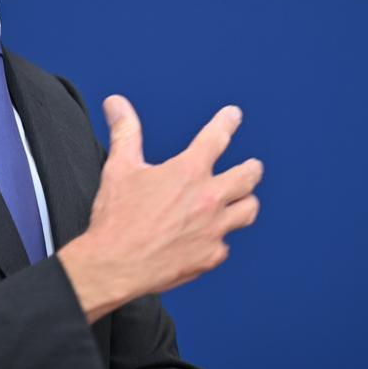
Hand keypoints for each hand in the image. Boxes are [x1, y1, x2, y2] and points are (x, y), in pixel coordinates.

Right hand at [57, 95, 262, 321]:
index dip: (227, 122)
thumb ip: (125, 131)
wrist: (114, 266)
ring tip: (242, 200)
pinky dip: (218, 239)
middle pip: (248, 176)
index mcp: (189, 172)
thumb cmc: (116, 217)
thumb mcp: (119, 167)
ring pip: (248, 210)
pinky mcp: (210, 256)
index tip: (233, 115)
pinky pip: (225, 244)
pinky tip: (210, 238)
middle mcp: (209, 198)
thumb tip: (116, 103)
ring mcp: (213, 229)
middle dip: (252, 168)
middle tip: (253, 166)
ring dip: (245, 202)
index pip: (217, 137)